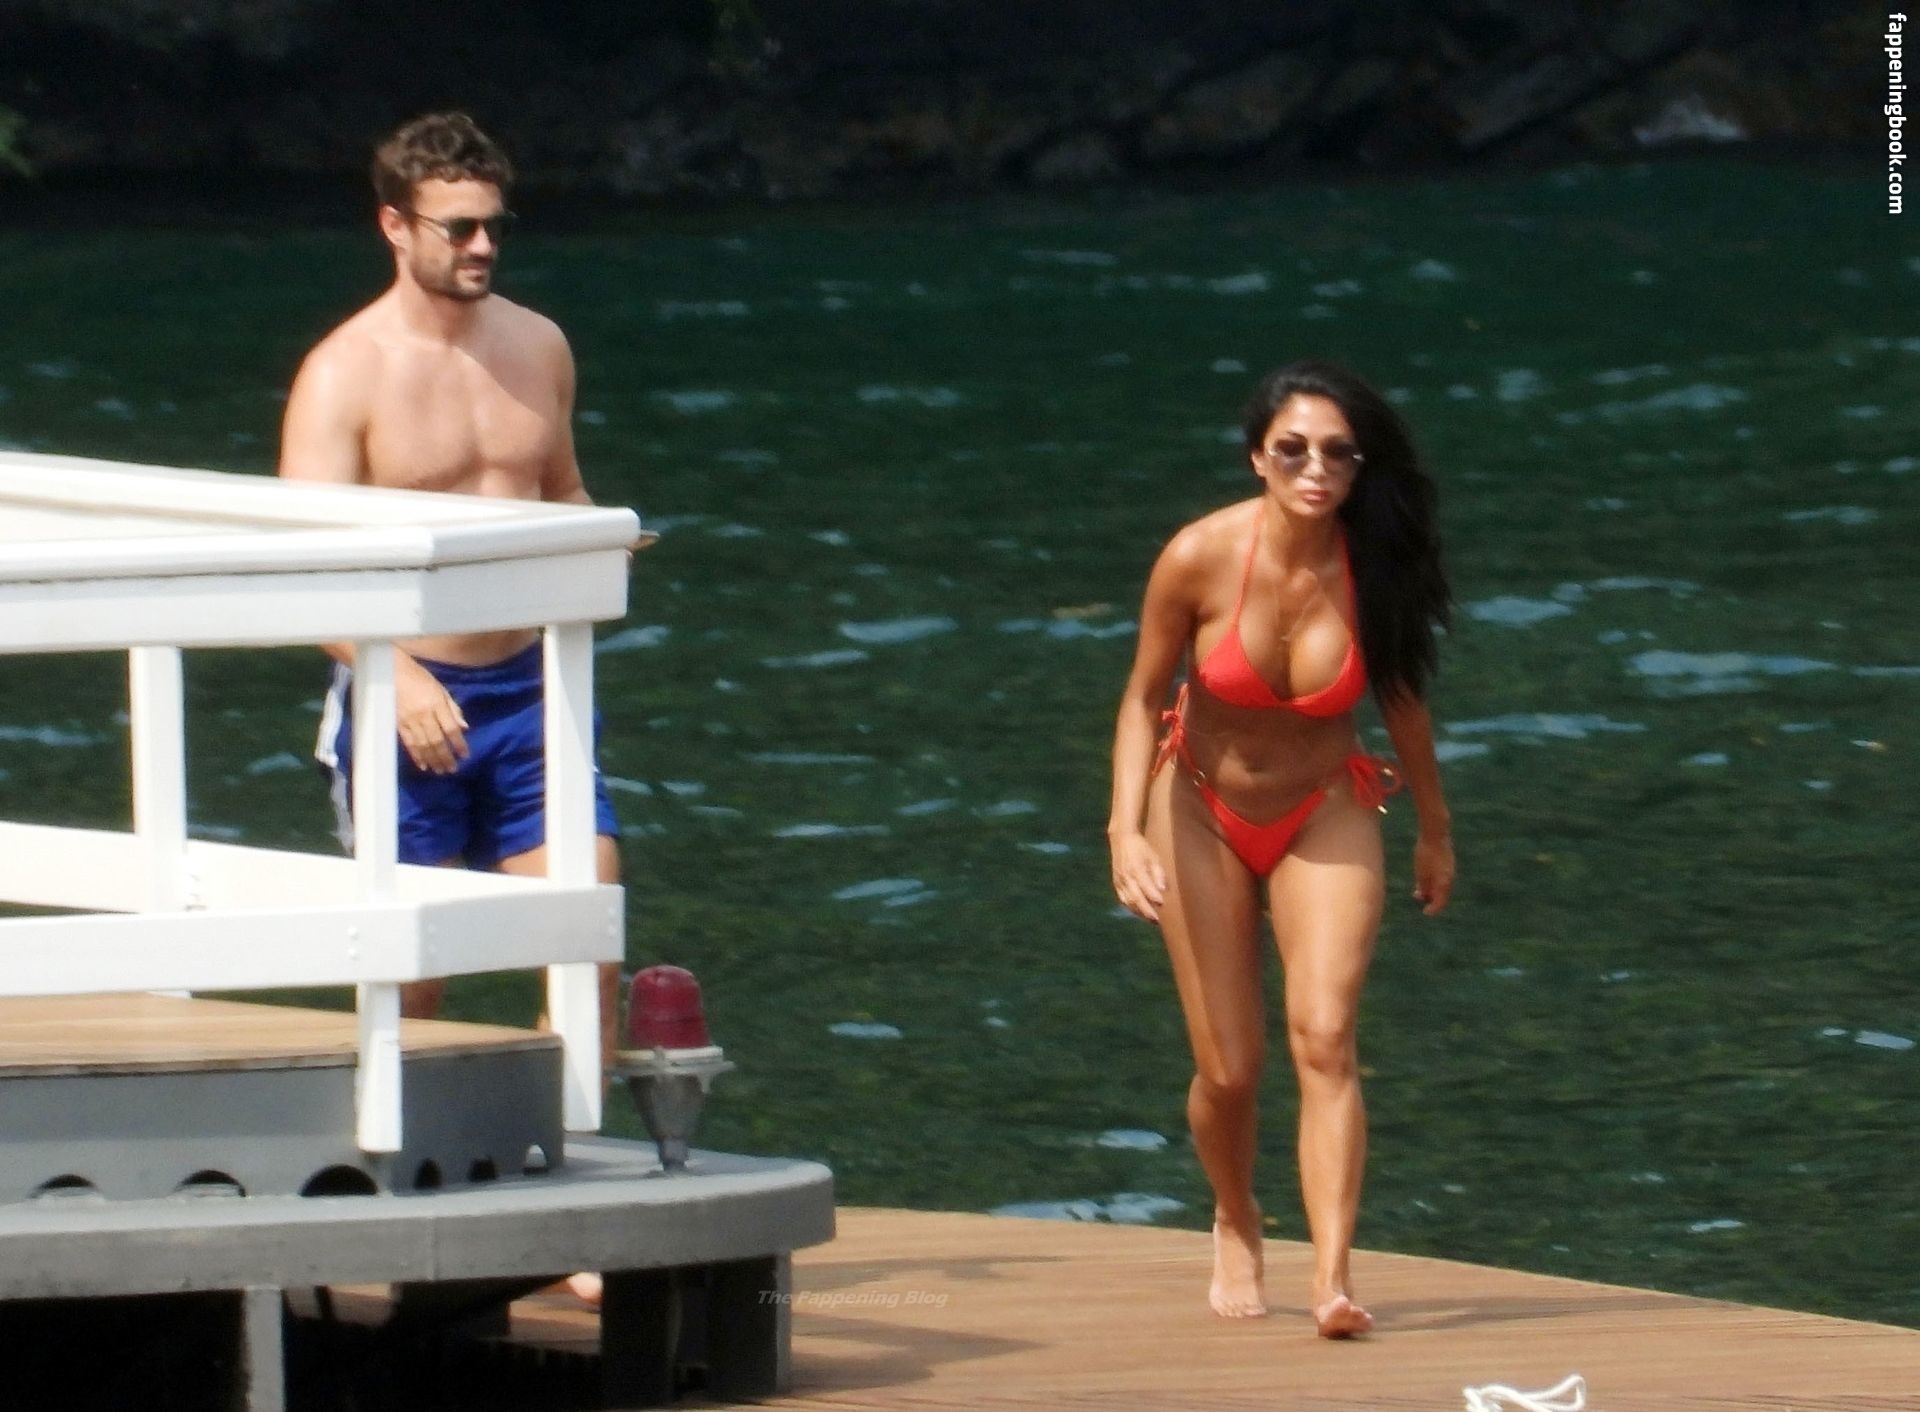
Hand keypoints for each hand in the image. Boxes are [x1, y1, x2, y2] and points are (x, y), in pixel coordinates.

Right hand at [394, 654, 468, 774]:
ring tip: (440, 770)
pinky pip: (409, 743)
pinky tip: (423, 765)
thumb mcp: (440, 689)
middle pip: (437, 741)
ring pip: (423, 745)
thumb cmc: (419, 678)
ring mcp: (409, 721)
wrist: (391, 672)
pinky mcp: (397, 724)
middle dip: (445, 757)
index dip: (458, 744)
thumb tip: (464, 728)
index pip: (451, 729)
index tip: (465, 756)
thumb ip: (453, 709)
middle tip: (452, 769)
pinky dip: (416, 756)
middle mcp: (424, 715)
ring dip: (432, 760)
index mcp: (436, 704)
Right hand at [1110, 831, 1168, 923]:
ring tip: (1150, 919)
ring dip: (1139, 912)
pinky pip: (1122, 899)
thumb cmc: (1141, 848)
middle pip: (1136, 898)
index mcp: (1136, 868)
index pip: (1145, 887)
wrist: (1121, 840)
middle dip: (1146, 910)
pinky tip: (1139, 912)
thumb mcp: (1153, 856)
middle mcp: (1126, 876)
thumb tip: (1162, 889)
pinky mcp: (1116, 883)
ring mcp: (1119, 881)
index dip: (1154, 896)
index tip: (1163, 904)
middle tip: (1157, 920)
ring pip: (1128, 901)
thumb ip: (1158, 873)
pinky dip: (1131, 907)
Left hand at [1412, 830, 1454, 915]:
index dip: (1433, 910)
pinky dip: (1434, 881)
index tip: (1425, 912)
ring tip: (1418, 888)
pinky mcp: (1448, 863)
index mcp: (1444, 883)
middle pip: (1442, 895)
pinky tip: (1424, 877)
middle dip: (1430, 899)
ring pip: (1442, 886)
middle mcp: (1450, 878)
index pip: (1440, 903)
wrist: (1435, 833)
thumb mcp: (1421, 872)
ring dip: (1431, 890)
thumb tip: (1422, 895)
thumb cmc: (1426, 853)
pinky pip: (1442, 877)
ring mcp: (1450, 870)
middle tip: (1417, 896)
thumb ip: (1423, 886)